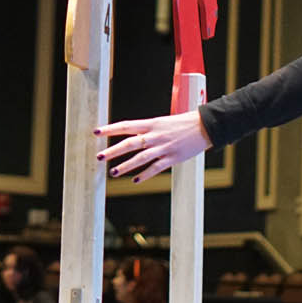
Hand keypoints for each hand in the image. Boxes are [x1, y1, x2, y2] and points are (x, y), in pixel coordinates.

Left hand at [94, 110, 210, 182]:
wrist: (205, 126)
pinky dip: (144, 174)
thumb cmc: (182, 123)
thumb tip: (131, 137)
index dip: (110, 129)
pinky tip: (135, 180)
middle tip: (99, 157)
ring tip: (113, 172)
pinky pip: (156, 168)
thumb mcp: (162, 122)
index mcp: (151, 123)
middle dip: (113, 151)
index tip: (96, 132)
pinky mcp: (173, 158)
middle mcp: (155, 135)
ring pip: (141, 158)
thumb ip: (147, 130)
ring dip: (126, 166)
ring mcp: (164, 147)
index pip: (126, 125)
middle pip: (130, 143)